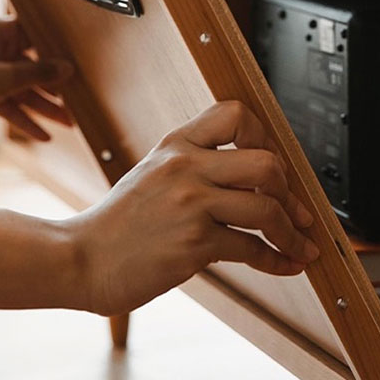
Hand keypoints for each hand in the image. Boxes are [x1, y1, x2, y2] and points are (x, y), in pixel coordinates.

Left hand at [0, 16, 72, 139]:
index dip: (59, 48)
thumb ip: (38, 74)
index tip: (81, 60)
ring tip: (69, 124)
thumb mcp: (3, 78)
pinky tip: (43, 136)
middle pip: (33, 66)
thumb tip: (66, 68)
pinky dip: (24, 119)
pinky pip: (9, 104)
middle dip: (55, 87)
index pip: (36, 34)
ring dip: (44, 107)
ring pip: (23, 89)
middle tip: (79, 99)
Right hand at [72, 101, 318, 315]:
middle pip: (266, 163)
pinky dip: (278, 260)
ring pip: (267, 208)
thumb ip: (193, 164)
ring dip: (292, 232)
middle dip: (289, 192)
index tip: (272, 166)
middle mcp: (186, 166)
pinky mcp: (194, 243)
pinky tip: (285, 265)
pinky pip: (252, 249)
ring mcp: (191, 204)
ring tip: (299, 244)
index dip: (264, 136)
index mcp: (176, 143)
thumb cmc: (118, 223)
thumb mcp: (152, 174)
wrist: (80, 259)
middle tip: (295, 211)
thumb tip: (248, 173)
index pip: (236, 114)